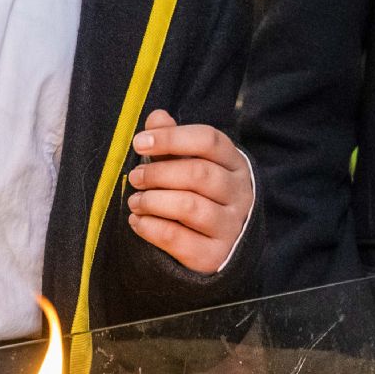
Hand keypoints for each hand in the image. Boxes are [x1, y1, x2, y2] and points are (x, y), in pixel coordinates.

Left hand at [125, 110, 253, 273]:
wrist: (219, 246)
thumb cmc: (200, 195)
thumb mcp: (189, 164)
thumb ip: (172, 141)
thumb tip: (157, 117)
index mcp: (235, 164)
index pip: (208, 140)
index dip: (172, 138)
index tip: (139, 142)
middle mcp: (239, 194)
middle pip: (198, 173)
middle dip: (158, 173)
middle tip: (134, 177)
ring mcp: (230, 226)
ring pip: (189, 206)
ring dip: (152, 201)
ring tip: (135, 202)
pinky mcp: (214, 255)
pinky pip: (178, 239)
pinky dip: (150, 228)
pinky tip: (137, 221)